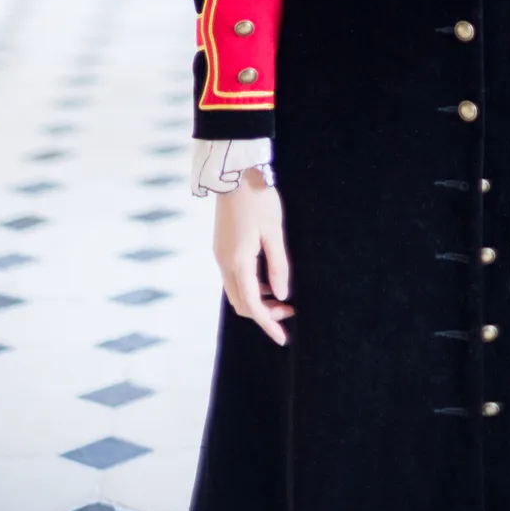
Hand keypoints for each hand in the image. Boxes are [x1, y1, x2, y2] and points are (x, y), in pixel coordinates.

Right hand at [212, 170, 293, 344]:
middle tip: (288, 311)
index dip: (268, 324)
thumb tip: (281, 296)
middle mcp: (224, 263)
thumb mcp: (274, 232)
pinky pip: (234, 277)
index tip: (283, 338)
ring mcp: (220, 254)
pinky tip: (267, 278)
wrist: (234, 171)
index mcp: (238, 262)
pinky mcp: (222, 246)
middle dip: (264, 313)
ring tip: (281, 296)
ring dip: (257, 299)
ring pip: (236, 291)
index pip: (253, 305)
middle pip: (241, 303)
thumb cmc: (258, 199)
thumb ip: (278, 266)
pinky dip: (250, 285)